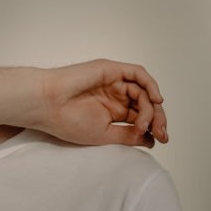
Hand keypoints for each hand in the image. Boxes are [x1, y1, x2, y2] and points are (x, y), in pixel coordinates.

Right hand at [38, 59, 167, 147]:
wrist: (48, 105)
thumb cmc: (67, 121)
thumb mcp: (105, 134)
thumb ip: (129, 135)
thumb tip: (152, 139)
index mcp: (112, 111)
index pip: (141, 116)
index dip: (154, 127)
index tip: (160, 141)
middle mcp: (114, 95)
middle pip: (146, 103)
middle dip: (158, 118)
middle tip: (162, 134)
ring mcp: (113, 81)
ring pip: (143, 90)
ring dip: (151, 107)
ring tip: (144, 122)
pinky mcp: (110, 70)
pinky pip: (137, 73)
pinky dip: (150, 84)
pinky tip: (155, 100)